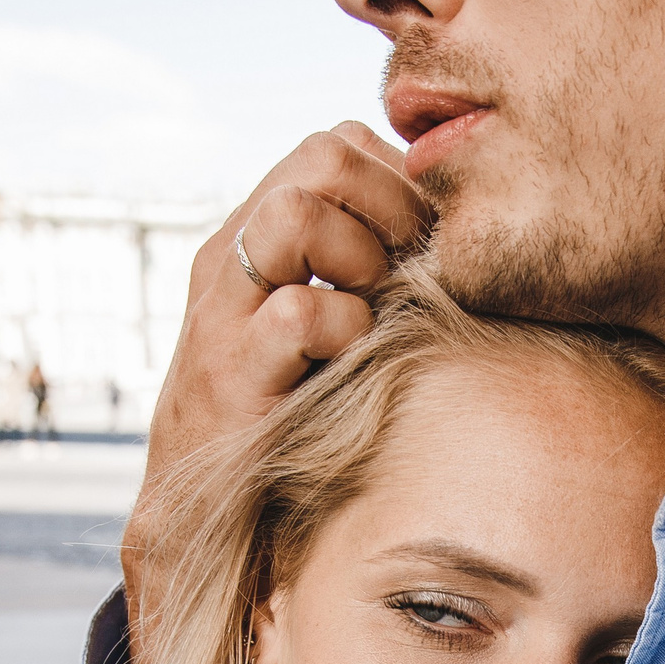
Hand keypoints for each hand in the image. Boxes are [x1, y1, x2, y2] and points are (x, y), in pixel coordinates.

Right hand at [123, 123, 432, 663]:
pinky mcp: (230, 374)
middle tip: (410, 274)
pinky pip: (301, 314)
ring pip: (296, 215)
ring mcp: (222, 312)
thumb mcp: (329, 327)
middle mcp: (230, 257)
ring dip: (362, 261)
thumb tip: (458, 243)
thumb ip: (367, 273)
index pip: (336, 147)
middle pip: (321, 157)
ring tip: (373, 313)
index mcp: (253, 233)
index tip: (424, 246)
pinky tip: (351, 364)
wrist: (206, 516)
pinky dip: (345, 333)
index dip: (398, 181)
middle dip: (390, 207)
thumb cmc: (292, 418)